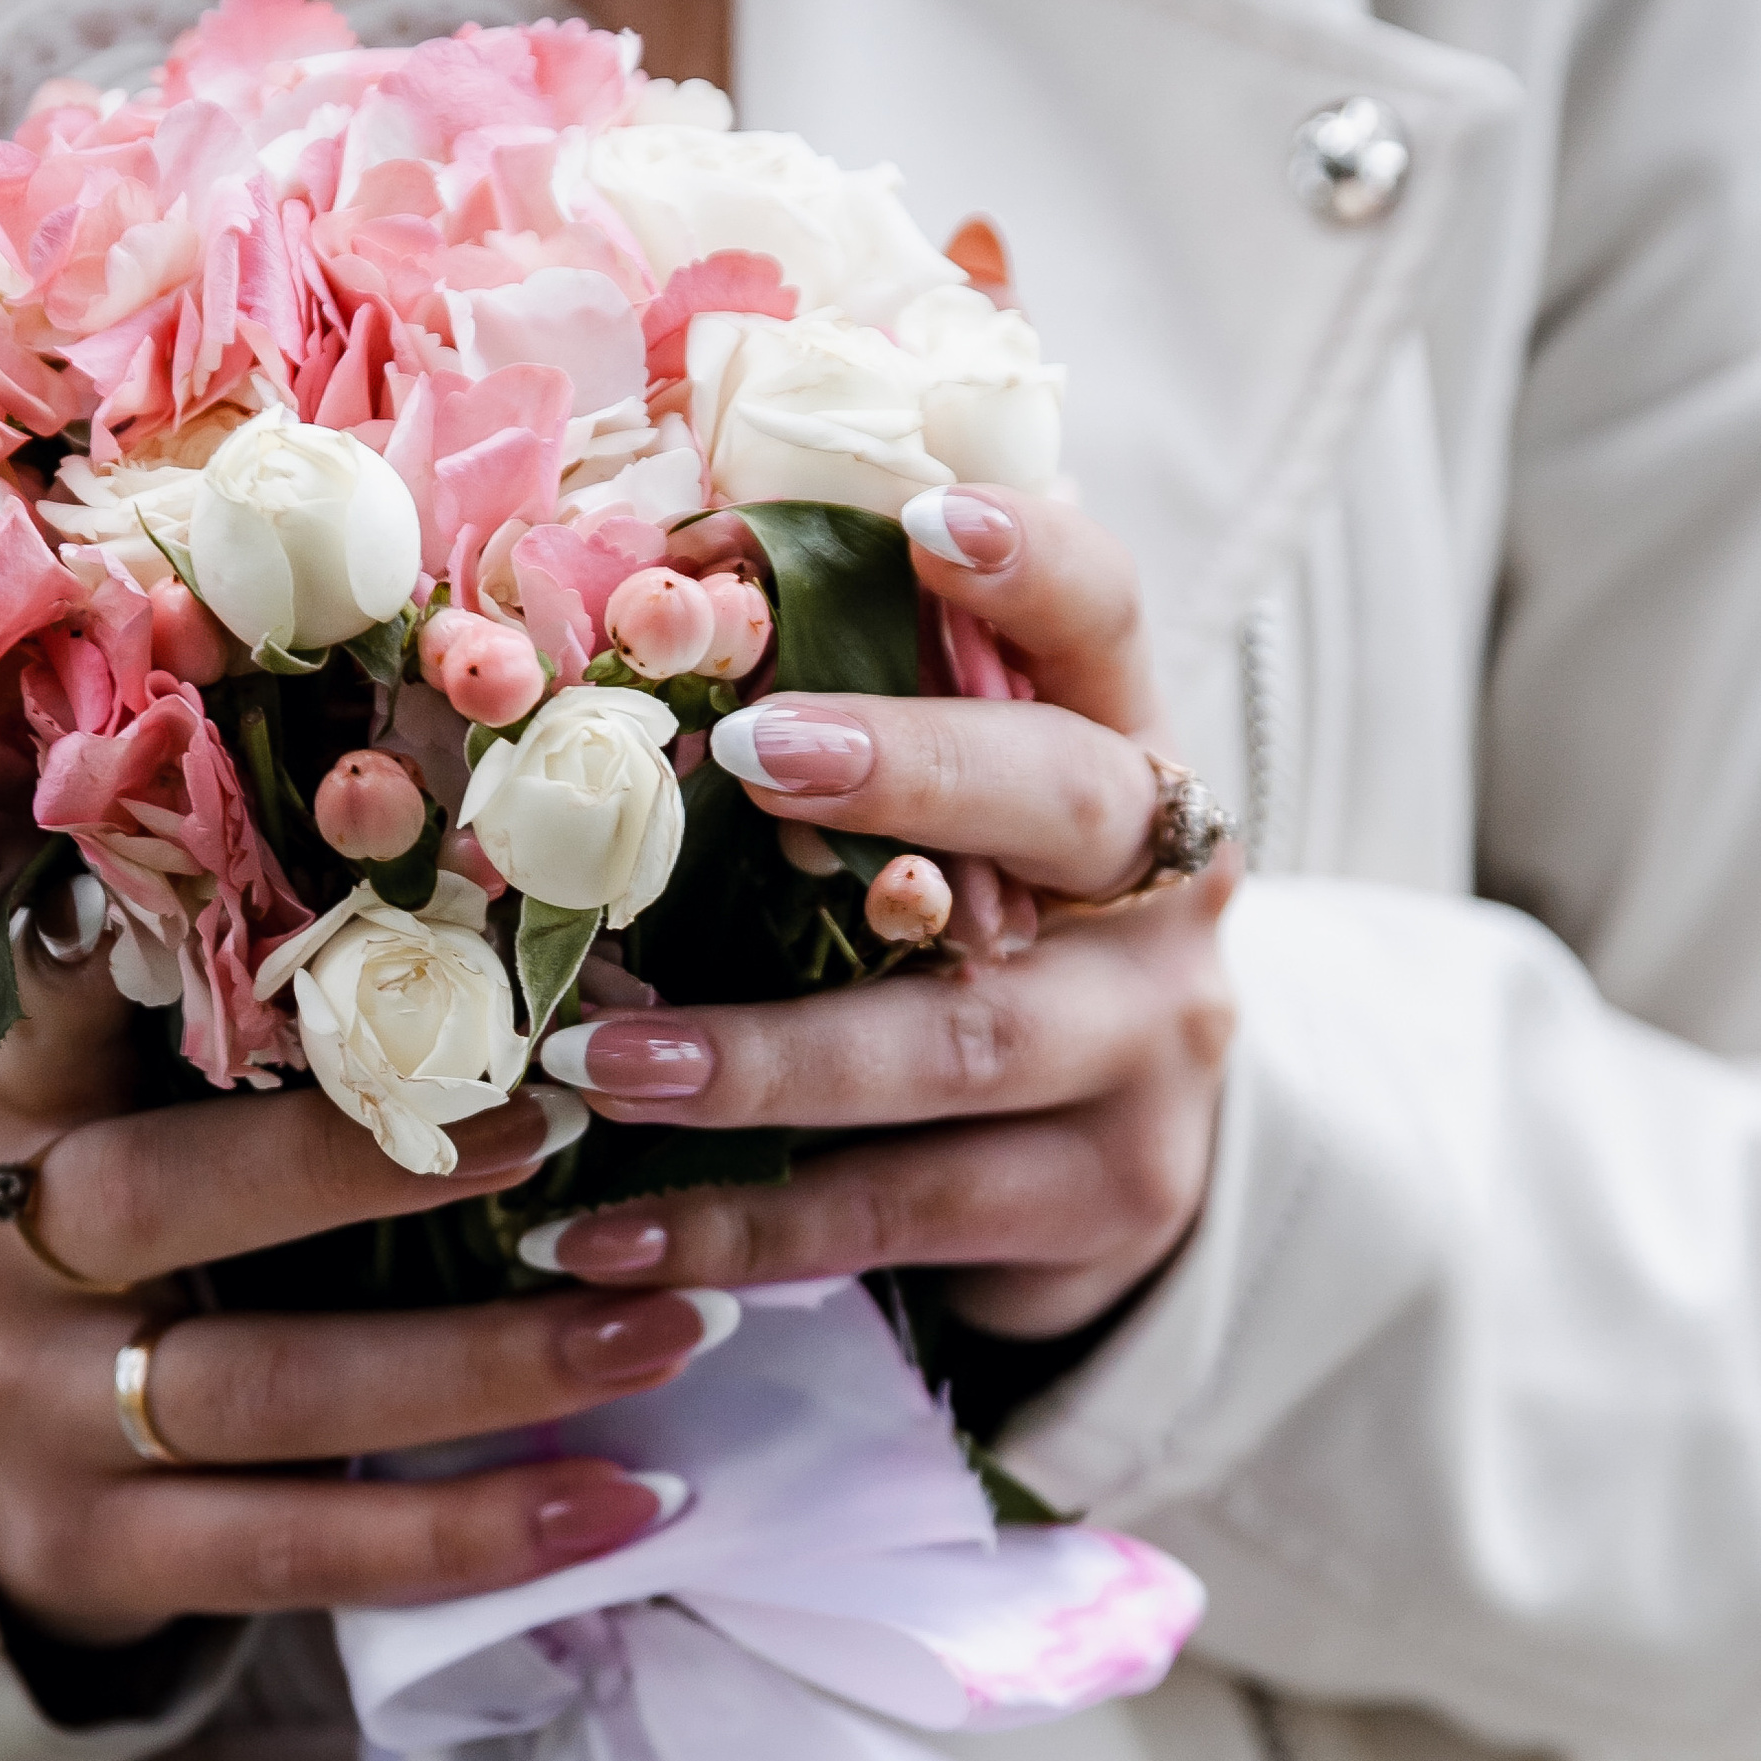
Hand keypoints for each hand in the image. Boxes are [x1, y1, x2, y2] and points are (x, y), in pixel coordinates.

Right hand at [0, 935, 720, 1644]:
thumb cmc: (107, 1256)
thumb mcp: (114, 1125)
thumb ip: (232, 1037)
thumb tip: (492, 924)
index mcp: (16, 1111)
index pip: (64, 1000)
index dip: (142, 945)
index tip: (285, 881)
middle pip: (168, 1194)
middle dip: (365, 1161)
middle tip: (554, 1128)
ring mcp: (36, 1421)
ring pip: (270, 1391)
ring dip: (487, 1366)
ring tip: (665, 1329)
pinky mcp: (102, 1558)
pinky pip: (305, 1551)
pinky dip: (472, 1534)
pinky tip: (621, 1502)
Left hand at [535, 487, 1237, 1339]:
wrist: (1114, 1164)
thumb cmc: (981, 944)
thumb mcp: (960, 824)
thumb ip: (855, 722)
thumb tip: (627, 596)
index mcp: (1122, 752)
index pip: (1106, 621)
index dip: (1030, 566)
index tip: (922, 523)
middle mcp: (1164, 894)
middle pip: (1056, 807)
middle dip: (907, 774)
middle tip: (746, 752)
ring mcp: (1147, 1053)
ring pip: (960, 1044)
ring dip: (764, 1057)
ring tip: (596, 1061)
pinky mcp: (1104, 1197)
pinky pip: (902, 1207)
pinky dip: (743, 1223)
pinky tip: (604, 1237)